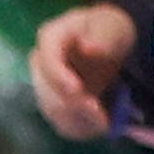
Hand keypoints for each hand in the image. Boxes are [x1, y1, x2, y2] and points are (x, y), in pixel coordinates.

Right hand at [30, 0, 141, 139]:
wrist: (110, 45)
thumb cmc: (108, 31)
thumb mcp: (113, 26)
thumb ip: (102, 37)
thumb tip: (88, 48)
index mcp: (51, 38)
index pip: (46, 59)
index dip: (58, 77)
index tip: (78, 90)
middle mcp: (40, 63)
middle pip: (45, 89)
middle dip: (71, 102)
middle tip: (98, 111)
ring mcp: (45, 86)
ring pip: (52, 109)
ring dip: (78, 117)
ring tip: (104, 119)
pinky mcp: (56, 104)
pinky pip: (64, 123)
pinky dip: (83, 127)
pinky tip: (102, 123)